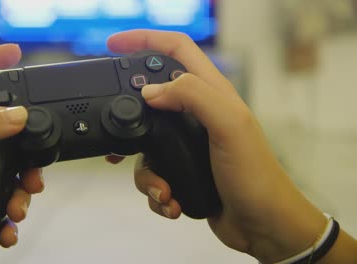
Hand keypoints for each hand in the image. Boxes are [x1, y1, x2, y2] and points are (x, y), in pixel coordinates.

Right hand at [106, 30, 326, 262]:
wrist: (261, 223)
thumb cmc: (255, 174)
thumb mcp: (229, 125)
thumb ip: (192, 96)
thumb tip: (151, 91)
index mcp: (210, 93)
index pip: (175, 50)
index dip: (145, 40)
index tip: (114, 44)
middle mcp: (196, 115)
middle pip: (150, 100)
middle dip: (131, 122)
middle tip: (119, 145)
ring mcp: (186, 144)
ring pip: (145, 146)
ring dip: (147, 174)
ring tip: (165, 192)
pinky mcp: (181, 169)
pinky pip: (153, 175)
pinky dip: (156, 192)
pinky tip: (171, 202)